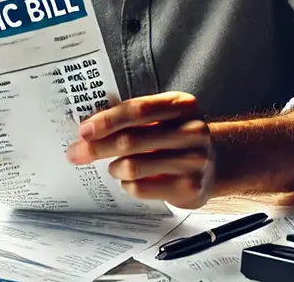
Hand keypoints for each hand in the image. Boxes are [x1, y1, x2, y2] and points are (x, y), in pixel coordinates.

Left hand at [66, 92, 214, 208]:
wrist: (217, 162)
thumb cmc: (176, 135)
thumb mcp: (163, 117)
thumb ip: (133, 118)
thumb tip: (89, 129)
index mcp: (182, 105)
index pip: (137, 110)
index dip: (107, 120)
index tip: (84, 130)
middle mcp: (192, 131)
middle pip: (130, 140)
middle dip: (96, 147)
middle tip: (76, 153)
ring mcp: (194, 160)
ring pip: (133, 166)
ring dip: (113, 167)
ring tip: (112, 167)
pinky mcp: (190, 187)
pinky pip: (141, 187)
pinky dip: (127, 184)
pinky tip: (130, 180)